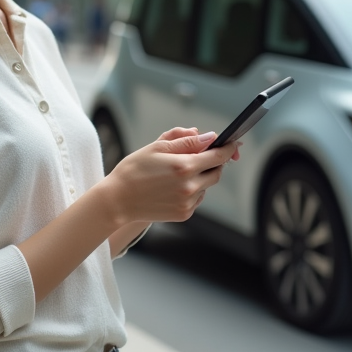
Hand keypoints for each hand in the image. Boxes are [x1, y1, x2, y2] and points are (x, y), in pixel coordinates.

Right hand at [101, 127, 239, 223]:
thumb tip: (208, 137)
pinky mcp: (184, 214)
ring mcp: (187, 202)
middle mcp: (189, 187)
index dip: (228, 149)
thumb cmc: (134, 169)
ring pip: (206, 185)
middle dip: (213, 162)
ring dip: (200, 176)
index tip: (233, 144)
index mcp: (184, 167)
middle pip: (216, 172)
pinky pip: (197, 198)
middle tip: (201, 156)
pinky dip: (192, 190)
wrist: (118, 200)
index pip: (218, 156)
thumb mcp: (158, 147)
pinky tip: (173, 187)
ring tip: (176, 173)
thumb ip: (186, 141)